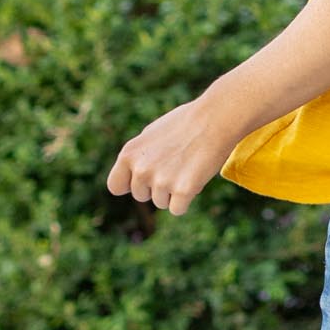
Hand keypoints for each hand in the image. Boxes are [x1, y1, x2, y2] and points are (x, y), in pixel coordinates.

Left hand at [106, 93, 240, 215]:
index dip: (130, 184)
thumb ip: (137, 158)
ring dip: (173, 192)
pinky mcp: (183, 191)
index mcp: (128, 154)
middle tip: (175, 165)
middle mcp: (141, 170)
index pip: (115, 186)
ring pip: (161, 203)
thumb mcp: (150, 135)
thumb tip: (133, 177)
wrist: (214, 119)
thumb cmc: (184, 124)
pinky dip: (186, 200)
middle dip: (156, 187)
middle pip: (141, 196)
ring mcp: (162, 182)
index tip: (144, 179)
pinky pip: (177, 210)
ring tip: (187, 167)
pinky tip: (194, 178)